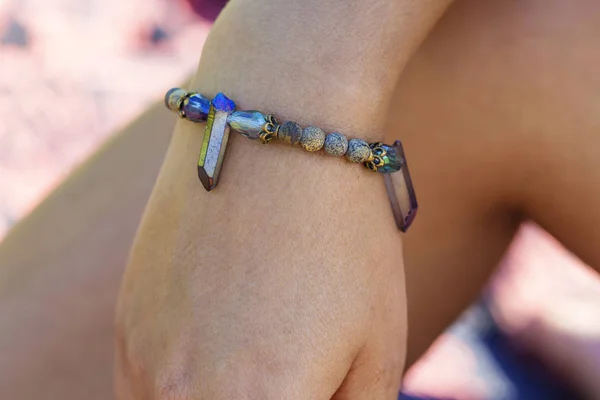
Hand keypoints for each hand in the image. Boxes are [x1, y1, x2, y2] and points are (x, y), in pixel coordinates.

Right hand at [115, 0, 451, 397]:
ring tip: (255, 378)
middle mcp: (180, 397)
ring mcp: (142, 360)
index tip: (316, 394)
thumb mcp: (375, 344)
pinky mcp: (128, 321)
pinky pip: (141, 395)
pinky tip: (213, 370)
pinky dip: (177, 399)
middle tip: (288, 383)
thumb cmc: (344, 238)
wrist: (271, 133)